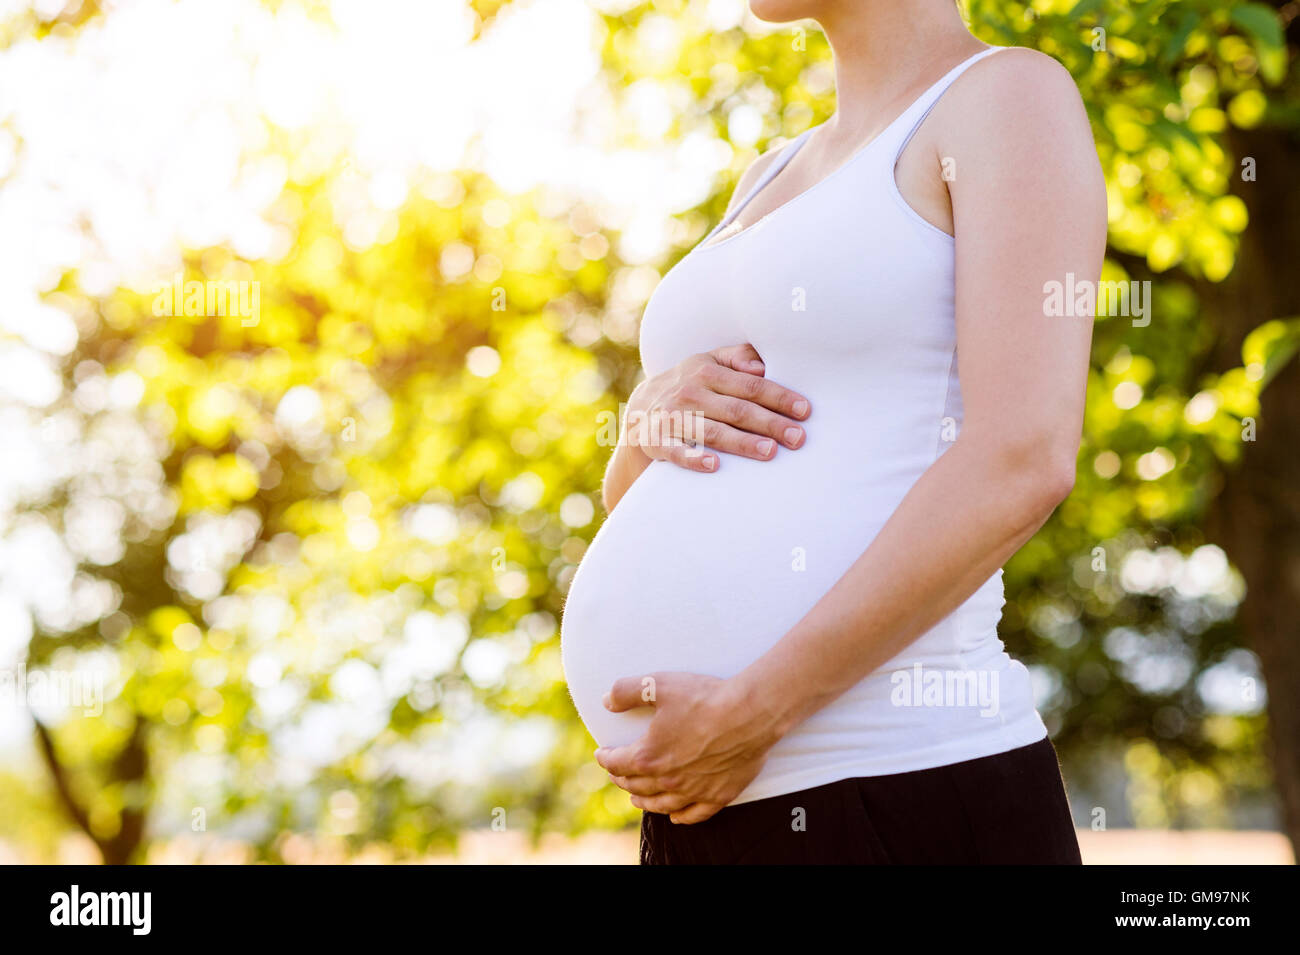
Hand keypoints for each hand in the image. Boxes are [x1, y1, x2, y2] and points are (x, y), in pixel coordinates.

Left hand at [594, 671, 785, 823]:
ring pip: (660, 804)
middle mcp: (667, 779)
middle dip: (621, 779)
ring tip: (636, 798)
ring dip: (644, 801)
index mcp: (648, 755)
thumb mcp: (658, 684)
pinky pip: (693, 815)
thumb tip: (606, 701)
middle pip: (636, 785)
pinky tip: (674, 816)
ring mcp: (693, 791)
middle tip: (617, 773)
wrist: (749, 713)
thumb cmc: (704, 698)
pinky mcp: (718, 796)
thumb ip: (626, 691)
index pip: (617, 763)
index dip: (605, 759)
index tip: (602, 754)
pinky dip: (679, 816)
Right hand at [623, 344, 809, 472]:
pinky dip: (694, 458)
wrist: (640, 410)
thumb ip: (738, 358)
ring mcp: (673, 417)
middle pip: (737, 409)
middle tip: (798, 438)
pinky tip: (714, 465)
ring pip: (713, 431)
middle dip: (770, 423)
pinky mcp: (657, 441)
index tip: (804, 410)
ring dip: (742, 443)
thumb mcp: (709, 363)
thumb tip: (763, 365)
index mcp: (707, 371)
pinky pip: (676, 451)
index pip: (750, 385)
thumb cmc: (689, 386)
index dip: (779, 397)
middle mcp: (690, 392)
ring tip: (770, 452)